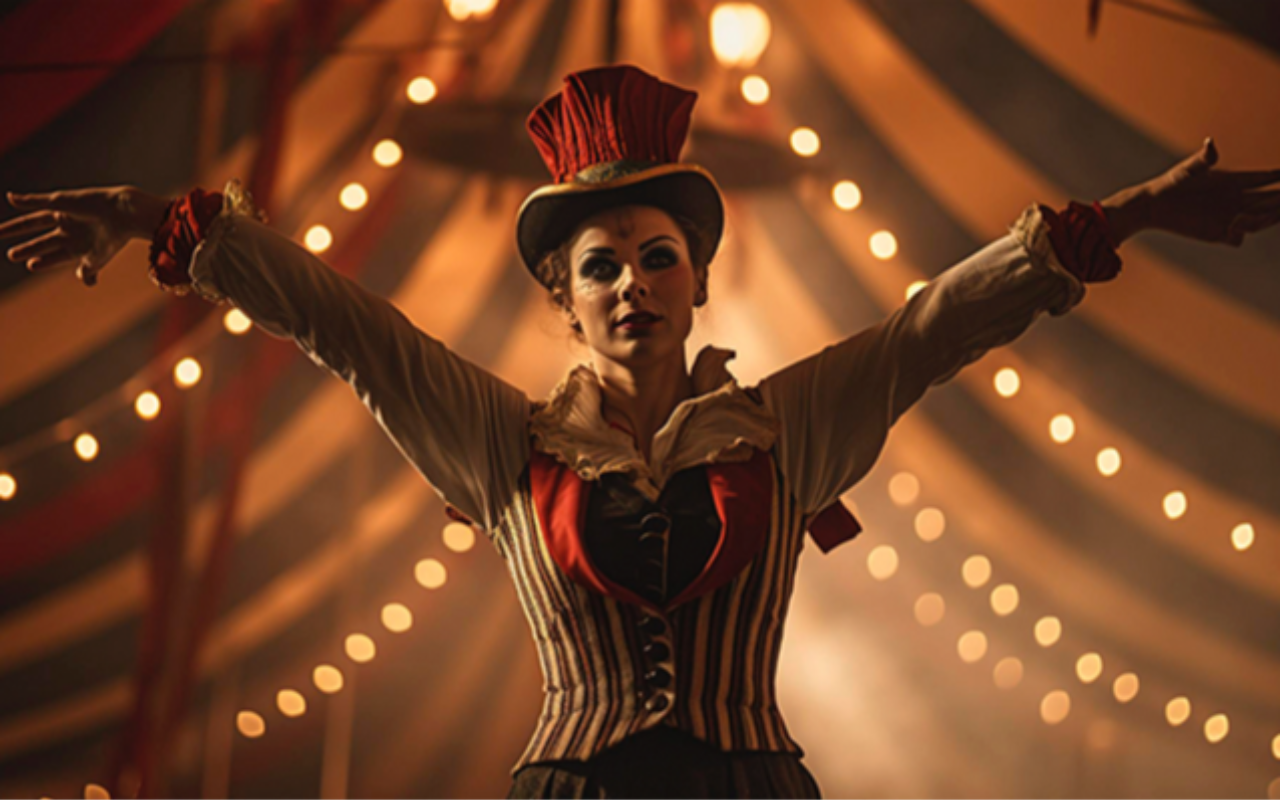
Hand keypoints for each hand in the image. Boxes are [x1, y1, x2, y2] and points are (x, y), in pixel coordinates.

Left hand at [0, 186, 169, 285]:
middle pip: (42, 241)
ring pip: (35, 221)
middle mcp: (69, 231)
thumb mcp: (97, 259)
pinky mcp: (60, 201)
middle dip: (27, 248)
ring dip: (16, 228)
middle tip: (11, 255)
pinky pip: (38, 201)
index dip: (42, 261)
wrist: (122, 215)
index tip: (30, 265)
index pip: (54, 256)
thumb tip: (87, 282)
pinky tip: (11, 198)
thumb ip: (87, 271)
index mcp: (79, 247)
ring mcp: (63, 215)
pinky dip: (24, 200)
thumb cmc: (113, 239)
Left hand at [1120, 138, 1279, 247]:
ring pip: (1259, 219)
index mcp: (1232, 181)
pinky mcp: (1216, 233)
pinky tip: (1234, 228)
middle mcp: (1234, 199)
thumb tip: (1210, 143)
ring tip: (1261, 214)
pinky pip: (1237, 238)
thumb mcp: (1188, 170)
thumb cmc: (1170, 183)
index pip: (1262, 178)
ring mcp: (1228, 217)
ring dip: (1266, 217)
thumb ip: (1203, 159)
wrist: (1153, 206)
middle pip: (1268, 200)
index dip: (1277, 176)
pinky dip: (1240, 234)